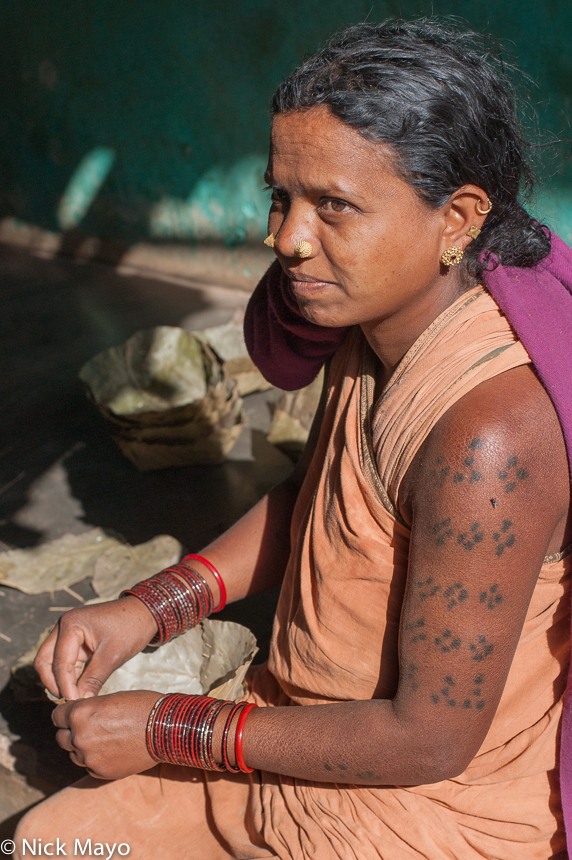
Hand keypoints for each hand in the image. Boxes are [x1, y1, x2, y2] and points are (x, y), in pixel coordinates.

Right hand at [34, 596, 157, 700]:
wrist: (145, 612)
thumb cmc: (131, 628)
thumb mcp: (113, 656)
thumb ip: (93, 679)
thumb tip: (80, 702)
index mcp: (71, 624)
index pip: (60, 662)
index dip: (65, 685)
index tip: (74, 703)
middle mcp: (64, 626)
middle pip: (45, 661)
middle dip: (54, 682)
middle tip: (70, 700)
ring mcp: (68, 632)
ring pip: (52, 662)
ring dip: (61, 680)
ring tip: (75, 697)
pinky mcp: (75, 639)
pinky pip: (65, 660)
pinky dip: (69, 675)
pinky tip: (79, 689)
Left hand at [52, 690, 160, 778]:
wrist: (165, 729)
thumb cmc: (141, 706)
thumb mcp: (110, 699)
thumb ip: (89, 710)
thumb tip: (76, 717)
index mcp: (80, 713)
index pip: (56, 717)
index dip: (66, 715)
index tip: (74, 715)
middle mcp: (80, 736)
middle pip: (61, 737)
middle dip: (72, 732)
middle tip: (90, 727)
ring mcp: (89, 757)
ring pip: (73, 754)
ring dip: (82, 747)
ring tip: (104, 738)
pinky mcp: (100, 772)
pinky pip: (88, 766)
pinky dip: (96, 759)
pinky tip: (112, 749)